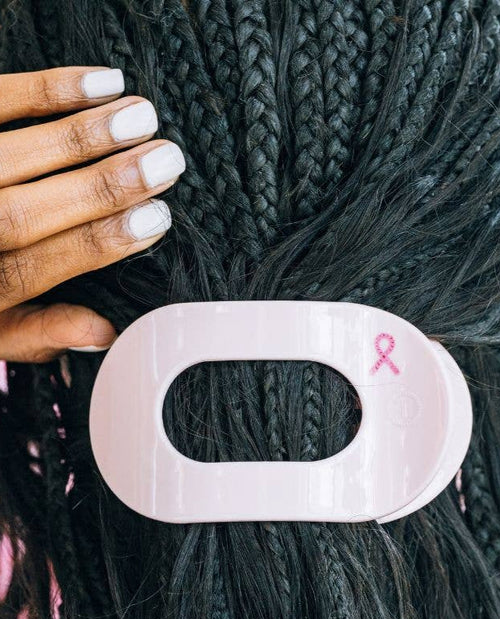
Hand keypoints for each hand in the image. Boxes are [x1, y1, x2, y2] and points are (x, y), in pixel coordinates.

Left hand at [0, 66, 184, 361]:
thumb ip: (40, 332)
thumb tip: (103, 333)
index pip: (36, 268)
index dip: (97, 243)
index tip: (155, 220)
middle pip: (25, 213)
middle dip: (103, 187)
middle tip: (165, 162)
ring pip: (14, 155)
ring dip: (84, 134)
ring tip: (143, 117)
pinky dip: (50, 89)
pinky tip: (104, 83)